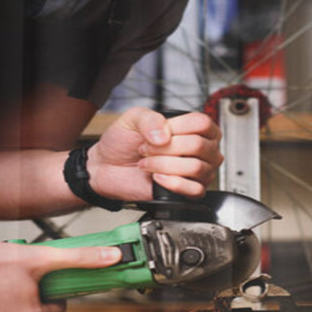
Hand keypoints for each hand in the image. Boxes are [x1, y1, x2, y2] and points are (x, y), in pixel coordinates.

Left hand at [89, 107, 222, 199]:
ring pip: (196, 168)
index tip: (157, 132)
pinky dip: (173, 183)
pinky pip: (195, 190)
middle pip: (199, 145)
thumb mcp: (133, 119)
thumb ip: (150, 118)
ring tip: (148, 163)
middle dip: (166, 148)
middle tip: (147, 149)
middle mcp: (203, 149)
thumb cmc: (125, 142)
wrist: (109, 167)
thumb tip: (165, 136)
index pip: (201, 124)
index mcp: (195, 128)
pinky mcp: (191, 192)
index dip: (177, 127)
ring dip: (164, 165)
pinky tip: (158, 178)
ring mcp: (200, 171)